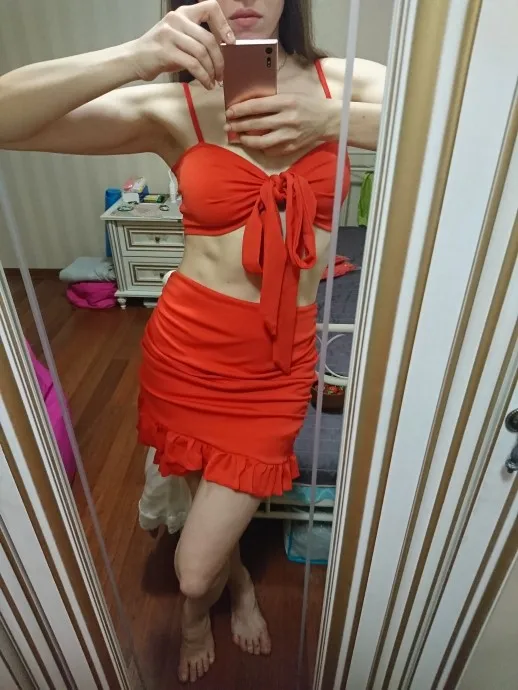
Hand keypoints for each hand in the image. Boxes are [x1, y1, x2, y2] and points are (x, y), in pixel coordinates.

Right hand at [131, 0, 234, 86]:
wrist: (135, 59)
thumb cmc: (161, 52)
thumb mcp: (180, 38)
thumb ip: (198, 38)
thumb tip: (223, 51)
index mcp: (183, 13)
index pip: (211, 7)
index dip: (224, 25)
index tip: (230, 42)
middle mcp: (177, 19)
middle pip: (209, 39)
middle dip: (220, 60)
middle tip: (222, 74)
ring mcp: (170, 34)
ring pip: (202, 53)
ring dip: (212, 71)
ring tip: (213, 81)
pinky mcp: (166, 51)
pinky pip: (193, 65)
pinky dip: (203, 77)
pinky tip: (206, 84)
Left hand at [224, 94, 340, 155]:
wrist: (326, 120)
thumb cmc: (306, 104)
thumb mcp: (290, 95)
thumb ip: (271, 101)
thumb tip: (248, 106)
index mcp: (286, 102)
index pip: (257, 106)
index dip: (240, 110)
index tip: (229, 112)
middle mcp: (286, 119)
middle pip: (255, 124)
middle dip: (238, 125)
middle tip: (228, 126)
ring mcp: (289, 136)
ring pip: (260, 141)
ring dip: (246, 140)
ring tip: (239, 137)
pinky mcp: (291, 148)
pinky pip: (270, 151)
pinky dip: (260, 148)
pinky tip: (255, 144)